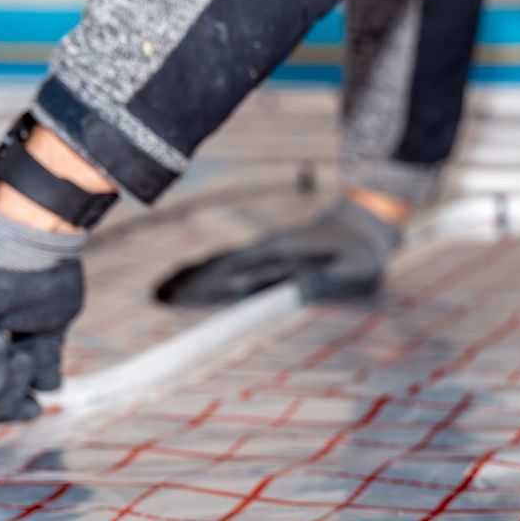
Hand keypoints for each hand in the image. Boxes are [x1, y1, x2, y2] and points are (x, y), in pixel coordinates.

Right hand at [154, 197, 402, 304]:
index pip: (233, 270)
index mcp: (278, 253)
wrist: (363, 225)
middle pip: (218, 266)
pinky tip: (192, 281)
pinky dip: (207, 273)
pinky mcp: (267, 255)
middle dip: (187, 281)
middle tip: (156, 295)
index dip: (205, 283)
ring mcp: (264, 250)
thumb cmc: (355, 252)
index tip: (180, 293)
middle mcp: (264, 249)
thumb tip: (274, 278)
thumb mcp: (338, 263)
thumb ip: (305, 271)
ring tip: (162, 290)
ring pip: (220, 264)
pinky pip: (230, 264)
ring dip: (191, 277)